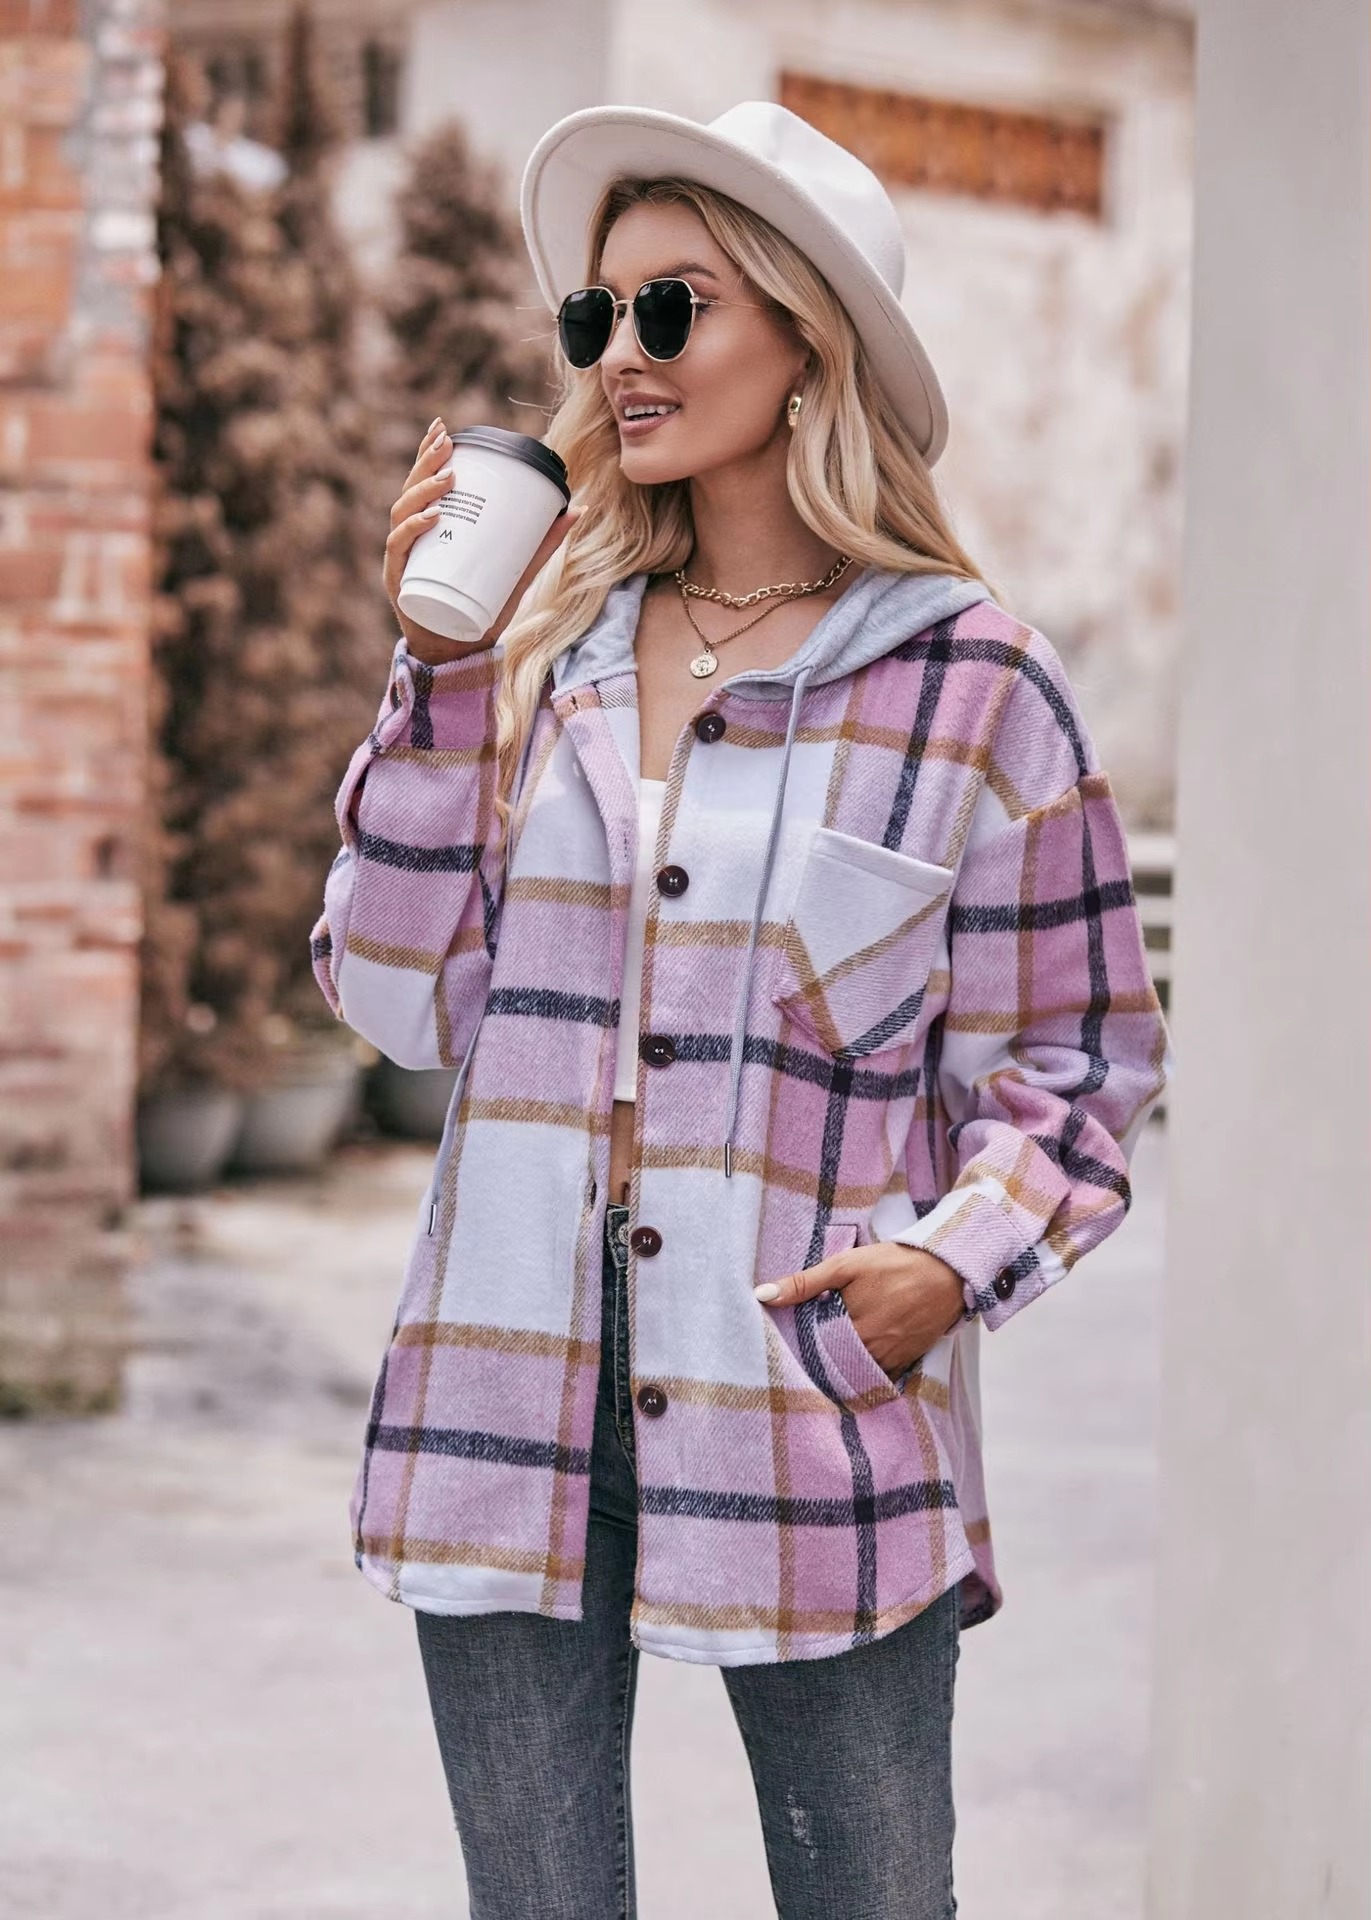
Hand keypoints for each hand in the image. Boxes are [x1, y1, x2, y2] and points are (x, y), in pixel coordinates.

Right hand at [383, 417, 580, 663]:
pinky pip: (401, 548)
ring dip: (422, 491)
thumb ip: (542, 543)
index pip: (424, 482)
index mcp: (430, 527)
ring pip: (402, 513)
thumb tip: (578, 509)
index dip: (429, 452)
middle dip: (426, 462)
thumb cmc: (482, 609)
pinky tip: (430, 517)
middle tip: (446, 442)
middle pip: (411, 490)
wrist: (459, 652)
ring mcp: (403, 558)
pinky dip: (413, 530)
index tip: (443, 428)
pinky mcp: (400, 580)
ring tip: (447, 478)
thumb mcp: (517, 571)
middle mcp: (411, 537)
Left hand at [754, 1238, 965, 1380]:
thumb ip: (805, 1282)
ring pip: (855, 1374)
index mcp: (851, 1327)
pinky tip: (854, 1367)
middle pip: (833, 1366)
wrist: (947, 1270)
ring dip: (840, 1370)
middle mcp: (871, 1350)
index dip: (800, 1349)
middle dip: (818, 1363)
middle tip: (802, 1357)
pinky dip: (866, 1375)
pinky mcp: (907, 1361)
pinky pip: (880, 1378)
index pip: (813, 1350)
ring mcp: (890, 1359)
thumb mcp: (846, 1265)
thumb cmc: (894, 1263)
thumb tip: (763, 1295)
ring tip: (826, 1361)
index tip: (789, 1346)